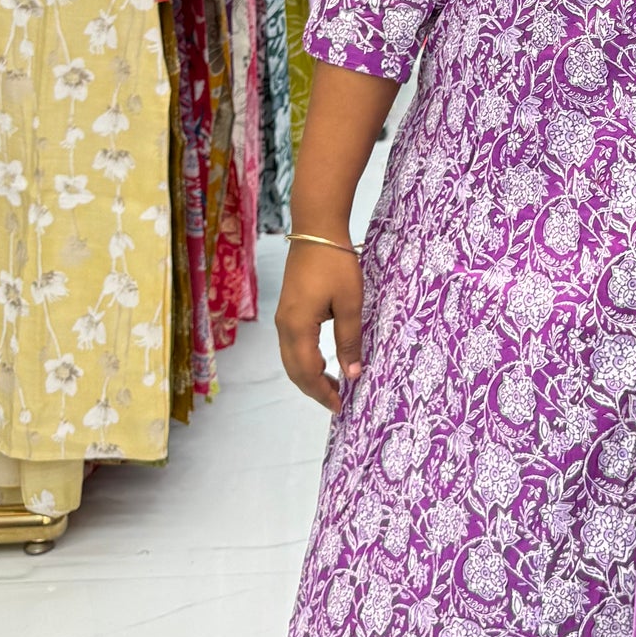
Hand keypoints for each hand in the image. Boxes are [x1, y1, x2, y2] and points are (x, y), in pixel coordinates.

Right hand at [275, 238, 363, 411]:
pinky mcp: (288, 309)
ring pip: (291, 359)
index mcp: (298, 328)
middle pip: (294, 370)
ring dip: (309, 376)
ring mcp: (283, 318)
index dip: (323, 393)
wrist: (316, 230)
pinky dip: (305, 360)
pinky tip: (323, 361)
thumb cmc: (335, 264)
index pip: (308, 373)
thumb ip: (349, 340)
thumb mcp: (349, 303)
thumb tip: (352, 374)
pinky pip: (292, 346)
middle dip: (315, 389)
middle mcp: (284, 327)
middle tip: (338, 402)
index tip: (341, 406)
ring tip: (333, 385)